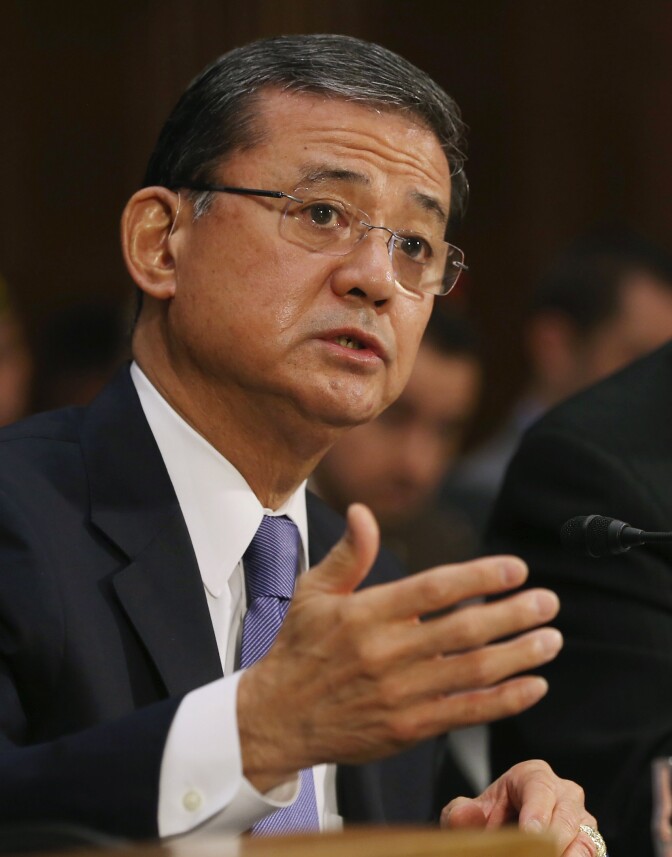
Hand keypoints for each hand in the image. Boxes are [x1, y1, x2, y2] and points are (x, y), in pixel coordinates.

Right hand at [237, 504, 561, 791]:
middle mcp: (385, 653)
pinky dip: (504, 701)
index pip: (433, 589)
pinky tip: (533, 686)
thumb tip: (362, 511)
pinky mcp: (406, 728)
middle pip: (463, 631)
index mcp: (365, 614)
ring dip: (518, 656)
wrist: (276, 718)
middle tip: (548, 602)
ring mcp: (399, 694)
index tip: (516, 569)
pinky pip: (465, 714)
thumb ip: (348, 555)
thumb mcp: (312, 593)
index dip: (479, 578)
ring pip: (471, 672)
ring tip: (551, 640)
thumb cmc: (298, 649)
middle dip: (513, 615)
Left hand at [441, 760, 599, 855]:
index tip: (530, 832)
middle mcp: (564, 794)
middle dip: (552, 841)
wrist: (503, 835)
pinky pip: (592, 855)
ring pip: (584, 839)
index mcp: (534, 775)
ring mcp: (581, 821)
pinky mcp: (589, 845)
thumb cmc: (489, 819)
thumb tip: (468, 815)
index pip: (539, 788)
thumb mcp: (468, 813)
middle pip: (566, 816)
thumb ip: (460, 813)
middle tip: (535, 854)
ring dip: (568, 854)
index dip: (536, 811)